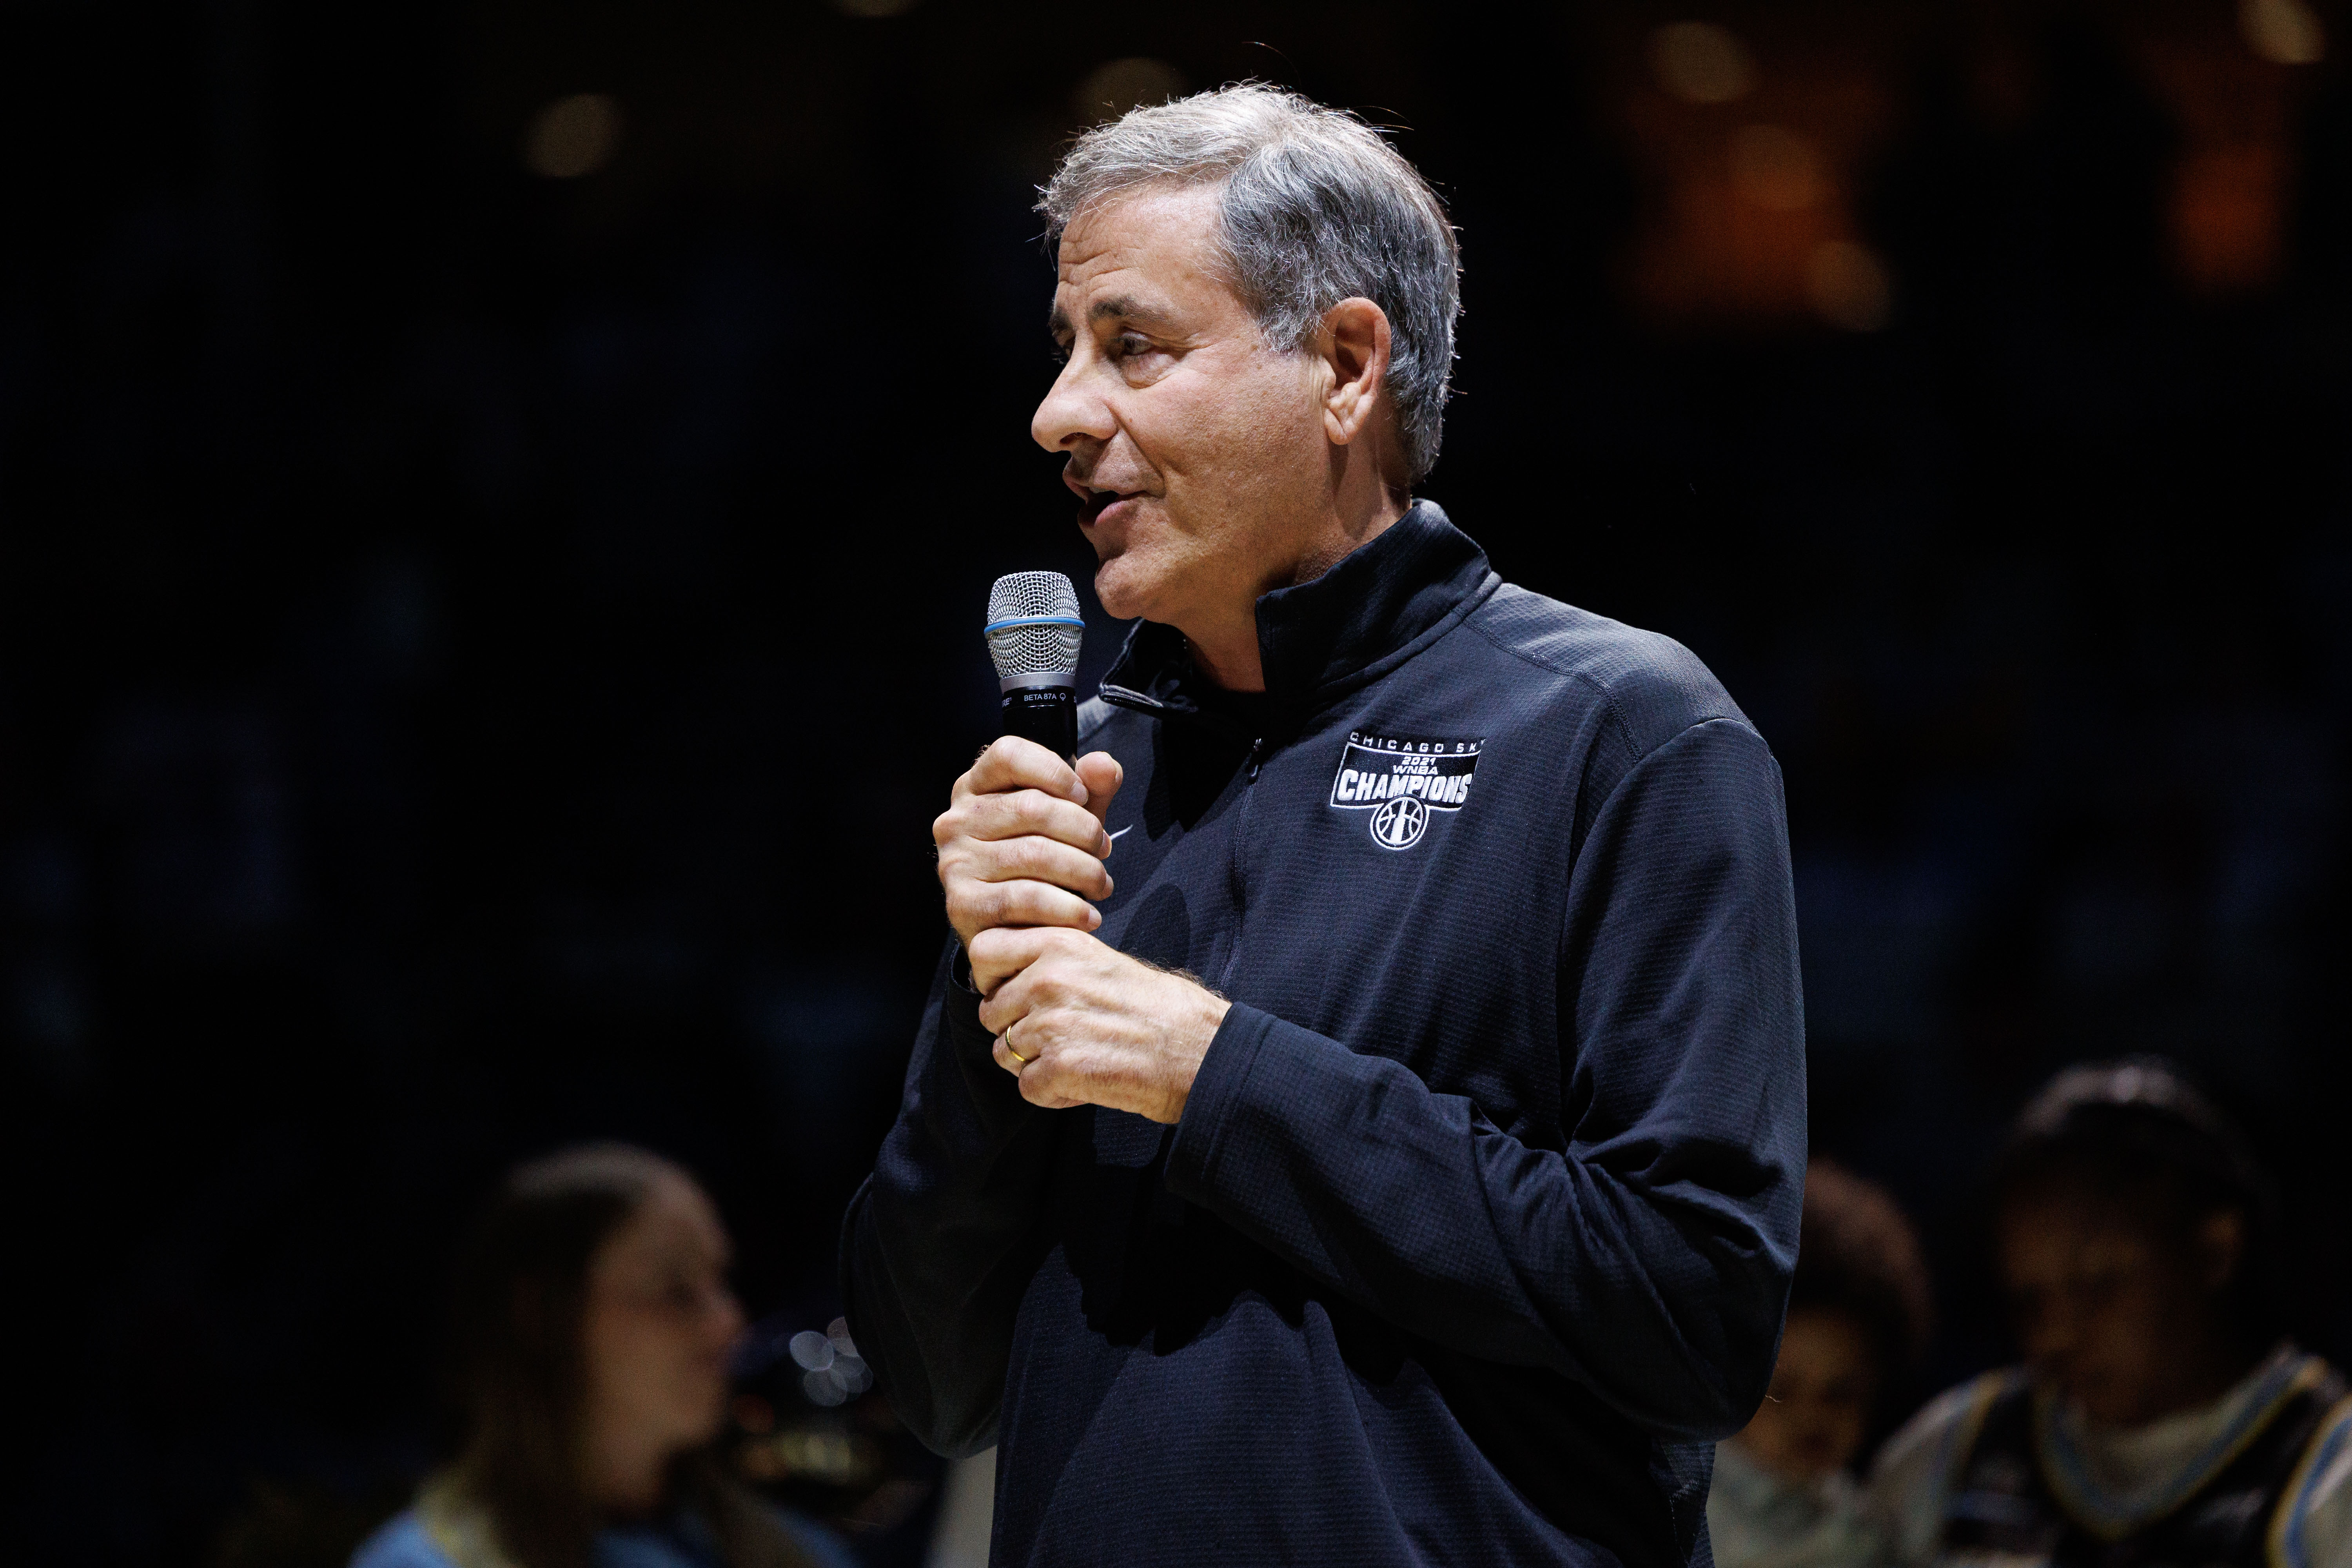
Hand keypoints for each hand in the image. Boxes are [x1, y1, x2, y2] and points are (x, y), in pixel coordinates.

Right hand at [934, 737, 1124, 963]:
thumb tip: (1104, 766)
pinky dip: (1066, 908)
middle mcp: (956, 822)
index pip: (1009, 755)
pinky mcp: (962, 905)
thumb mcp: (1069, 822)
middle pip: (1032, 806)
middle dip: (1083, 830)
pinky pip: (1024, 899)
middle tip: (1103, 851)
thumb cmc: (1041, 867)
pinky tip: (1087, 915)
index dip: (1054, 770)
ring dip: (1083, 871)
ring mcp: (954, 864)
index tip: (1083, 796)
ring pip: (1033, 854)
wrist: (1014, 932)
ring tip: (1101, 885)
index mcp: (975, 788)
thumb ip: (1090, 791)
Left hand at [974, 927, 1229, 1122]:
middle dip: (1014, 1028)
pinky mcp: (1060, 1067)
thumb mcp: (1103, 962)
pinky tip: (1086, 1083)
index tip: (1015, 994)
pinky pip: (1027, 1088)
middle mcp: (1049, 977)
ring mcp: (1051, 1023)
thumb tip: (1010, 978)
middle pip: (989, 1011)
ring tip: (1080, 1059)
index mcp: (1060, 943)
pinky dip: (1053, 1094)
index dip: (992, 979)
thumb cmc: (1160, 1010)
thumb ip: (1054, 963)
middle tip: (1058, 1037)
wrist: (1202, 1051)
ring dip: (1035, 1064)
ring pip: (1005, 1053)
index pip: (983, 951)